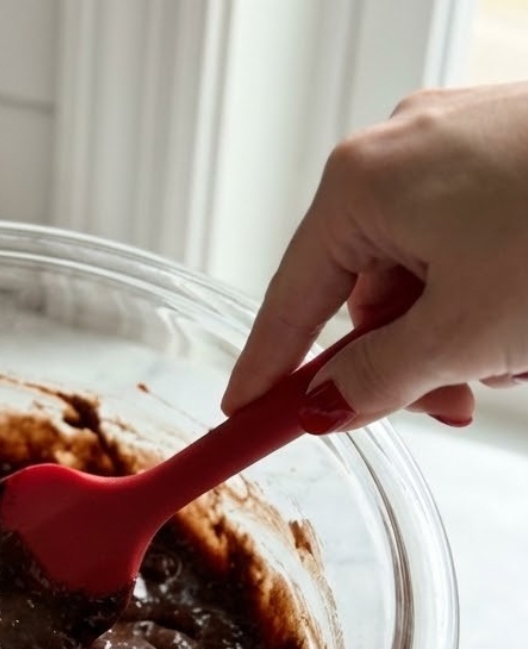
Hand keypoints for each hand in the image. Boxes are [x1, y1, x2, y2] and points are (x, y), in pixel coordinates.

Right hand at [222, 82, 527, 430]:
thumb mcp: (459, 335)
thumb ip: (373, 381)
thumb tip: (322, 406)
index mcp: (364, 182)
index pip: (288, 298)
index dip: (266, 366)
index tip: (242, 412)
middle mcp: (402, 148)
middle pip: (362, 289)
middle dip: (399, 358)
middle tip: (439, 406)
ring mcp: (460, 142)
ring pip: (422, 271)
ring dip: (453, 333)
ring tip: (508, 360)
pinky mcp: (510, 150)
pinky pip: (467, 241)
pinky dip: (486, 293)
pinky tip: (524, 319)